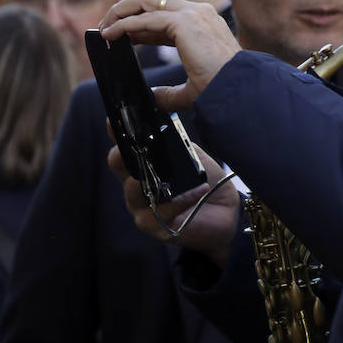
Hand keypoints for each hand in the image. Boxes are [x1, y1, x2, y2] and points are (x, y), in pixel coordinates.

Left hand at [99, 0, 240, 110]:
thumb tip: (155, 98)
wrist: (236, 90)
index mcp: (202, 24)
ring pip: (145, 1)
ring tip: (103, 28)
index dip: (138, 23)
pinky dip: (124, 25)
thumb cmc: (221, 90)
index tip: (120, 35)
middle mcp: (198, 13)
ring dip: (120, 12)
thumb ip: (171, 93)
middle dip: (126, 10)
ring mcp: (191, 14)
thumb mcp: (192, 89)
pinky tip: (109, 35)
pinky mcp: (183, 22)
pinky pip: (145, 19)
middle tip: (107, 27)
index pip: (163, 14)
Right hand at [106, 127, 239, 266]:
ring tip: (179, 176)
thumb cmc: (206, 180)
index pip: (121, 146)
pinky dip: (181, 200)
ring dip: (158, 180)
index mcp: (141, 166)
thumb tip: (161, 115)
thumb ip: (172, 139)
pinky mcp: (155, 227)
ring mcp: (142, 208)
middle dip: (126, 153)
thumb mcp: (190, 154)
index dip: (116, 132)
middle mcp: (135, 186)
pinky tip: (198, 191)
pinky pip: (159, 211)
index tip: (115, 121)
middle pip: (117, 165)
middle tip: (143, 147)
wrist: (227, 212)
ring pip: (134, 190)